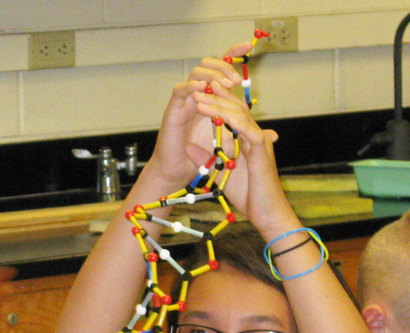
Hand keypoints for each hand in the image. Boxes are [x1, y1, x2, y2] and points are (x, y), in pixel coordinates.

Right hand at [146, 43, 254, 187]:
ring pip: (196, 72)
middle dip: (224, 66)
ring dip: (212, 75)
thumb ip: (252, 135)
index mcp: (212, 96)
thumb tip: (275, 135)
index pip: (222, 68)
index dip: (233, 54)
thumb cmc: (203, 156)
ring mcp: (185, 101)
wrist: (180, 171)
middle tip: (236, 81)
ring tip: (223, 86)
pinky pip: (180, 89)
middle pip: (209, 64)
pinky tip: (202, 89)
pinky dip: (191, 86)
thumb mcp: (234, 143)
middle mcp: (198, 94)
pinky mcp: (173, 109)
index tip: (248, 46)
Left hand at [186, 79, 295, 235]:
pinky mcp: (263, 152)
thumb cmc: (247, 195)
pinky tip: (222, 115)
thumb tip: (188, 147)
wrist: (266, 214)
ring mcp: (260, 142)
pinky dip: (236, 122)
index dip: (217, 101)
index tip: (199, 92)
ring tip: (201, 98)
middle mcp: (255, 136)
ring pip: (241, 116)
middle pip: (236, 108)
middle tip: (198, 88)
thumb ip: (206, 158)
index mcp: (245, 140)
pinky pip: (249, 132)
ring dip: (219, 106)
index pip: (232, 114)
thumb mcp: (218, 173)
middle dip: (216, 97)